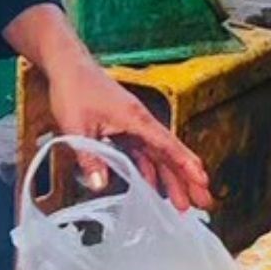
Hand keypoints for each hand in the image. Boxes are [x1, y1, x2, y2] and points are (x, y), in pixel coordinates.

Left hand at [45, 54, 212, 211]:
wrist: (67, 66)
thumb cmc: (74, 89)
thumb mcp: (77, 126)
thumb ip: (90, 157)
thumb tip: (100, 186)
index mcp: (136, 119)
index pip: (167, 145)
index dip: (185, 165)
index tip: (202, 181)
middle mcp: (140, 123)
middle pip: (169, 154)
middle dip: (186, 179)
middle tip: (202, 201)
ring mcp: (133, 126)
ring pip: (157, 156)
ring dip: (170, 179)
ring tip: (181, 203)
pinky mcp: (124, 128)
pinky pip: (142, 153)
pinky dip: (149, 170)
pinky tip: (152, 187)